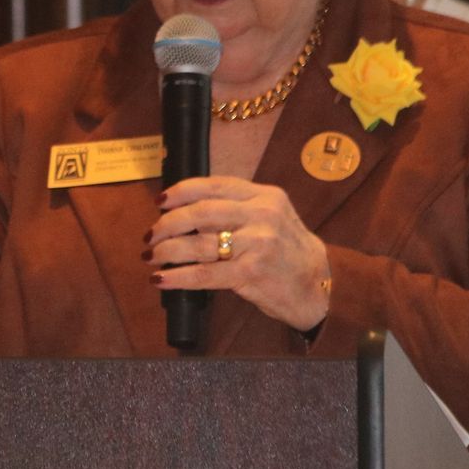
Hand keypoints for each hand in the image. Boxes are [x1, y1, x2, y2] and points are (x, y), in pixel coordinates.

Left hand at [147, 176, 330, 331]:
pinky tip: (162, 279)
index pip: (214, 185)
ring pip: (199, 243)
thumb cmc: (285, 249)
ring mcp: (258, 244)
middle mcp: (262, 215)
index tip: (160, 201)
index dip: (181, 191)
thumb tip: (184, 210)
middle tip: (151, 235)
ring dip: (167, 250)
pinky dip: (178, 277)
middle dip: (168, 224)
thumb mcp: (269, 215)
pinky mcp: (251, 273)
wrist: (317, 283)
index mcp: (264, 196)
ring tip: (151, 256)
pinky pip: (205, 273)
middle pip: (201, 212)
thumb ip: (235, 208)